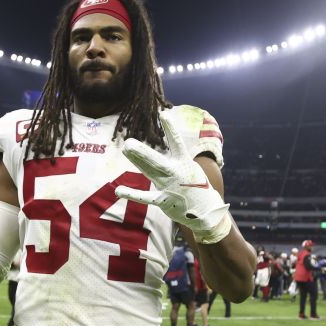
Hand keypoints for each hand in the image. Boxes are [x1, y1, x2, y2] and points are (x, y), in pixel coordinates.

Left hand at [114, 110, 231, 243]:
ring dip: (137, 161)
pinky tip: (118, 190)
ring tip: (125, 149)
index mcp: (185, 163)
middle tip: (129, 143)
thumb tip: (150, 156)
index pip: (177, 142)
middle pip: (156, 161)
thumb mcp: (188, 169)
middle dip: (143, 152)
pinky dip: (132, 194)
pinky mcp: (164, 201)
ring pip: (150, 172)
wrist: (207, 211)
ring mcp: (170, 187)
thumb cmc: (194, 186)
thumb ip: (170, 162)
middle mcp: (176, 173)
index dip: (171, 129)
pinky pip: (146, 197)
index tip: (163, 114)